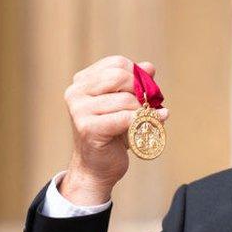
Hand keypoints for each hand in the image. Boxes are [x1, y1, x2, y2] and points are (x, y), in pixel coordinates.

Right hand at [60, 55, 169, 204]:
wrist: (97, 168)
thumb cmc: (112, 135)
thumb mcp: (124, 105)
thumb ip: (135, 85)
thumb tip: (149, 67)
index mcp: (82, 82)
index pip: (117, 63)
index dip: (137, 74)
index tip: (146, 89)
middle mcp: (76, 92)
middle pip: (120, 77)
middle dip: (141, 90)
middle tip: (150, 104)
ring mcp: (79, 110)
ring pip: (125, 99)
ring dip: (144, 110)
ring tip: (150, 119)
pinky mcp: (87, 128)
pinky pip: (125, 118)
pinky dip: (143, 121)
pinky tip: (156, 122)